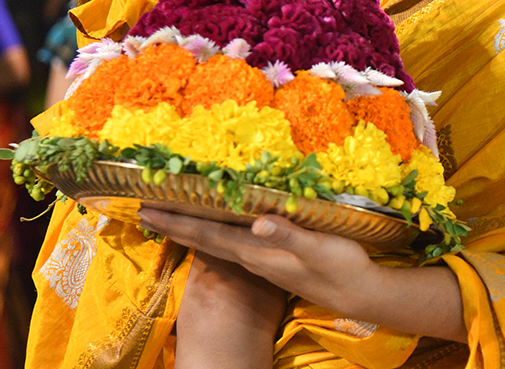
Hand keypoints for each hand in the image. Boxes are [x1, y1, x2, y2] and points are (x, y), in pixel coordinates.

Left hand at [139, 209, 375, 315]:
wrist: (359, 294)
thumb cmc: (341, 267)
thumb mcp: (317, 248)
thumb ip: (287, 236)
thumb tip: (258, 222)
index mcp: (255, 251)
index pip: (206, 234)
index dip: (177, 222)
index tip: (148, 210)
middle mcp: (251, 258)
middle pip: (203, 240)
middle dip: (173, 225)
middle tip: (145, 210)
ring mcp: (260, 261)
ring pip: (215, 243)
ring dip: (191, 229)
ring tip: (171, 216)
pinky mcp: (271, 261)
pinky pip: (231, 244)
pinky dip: (215, 232)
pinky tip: (217, 226)